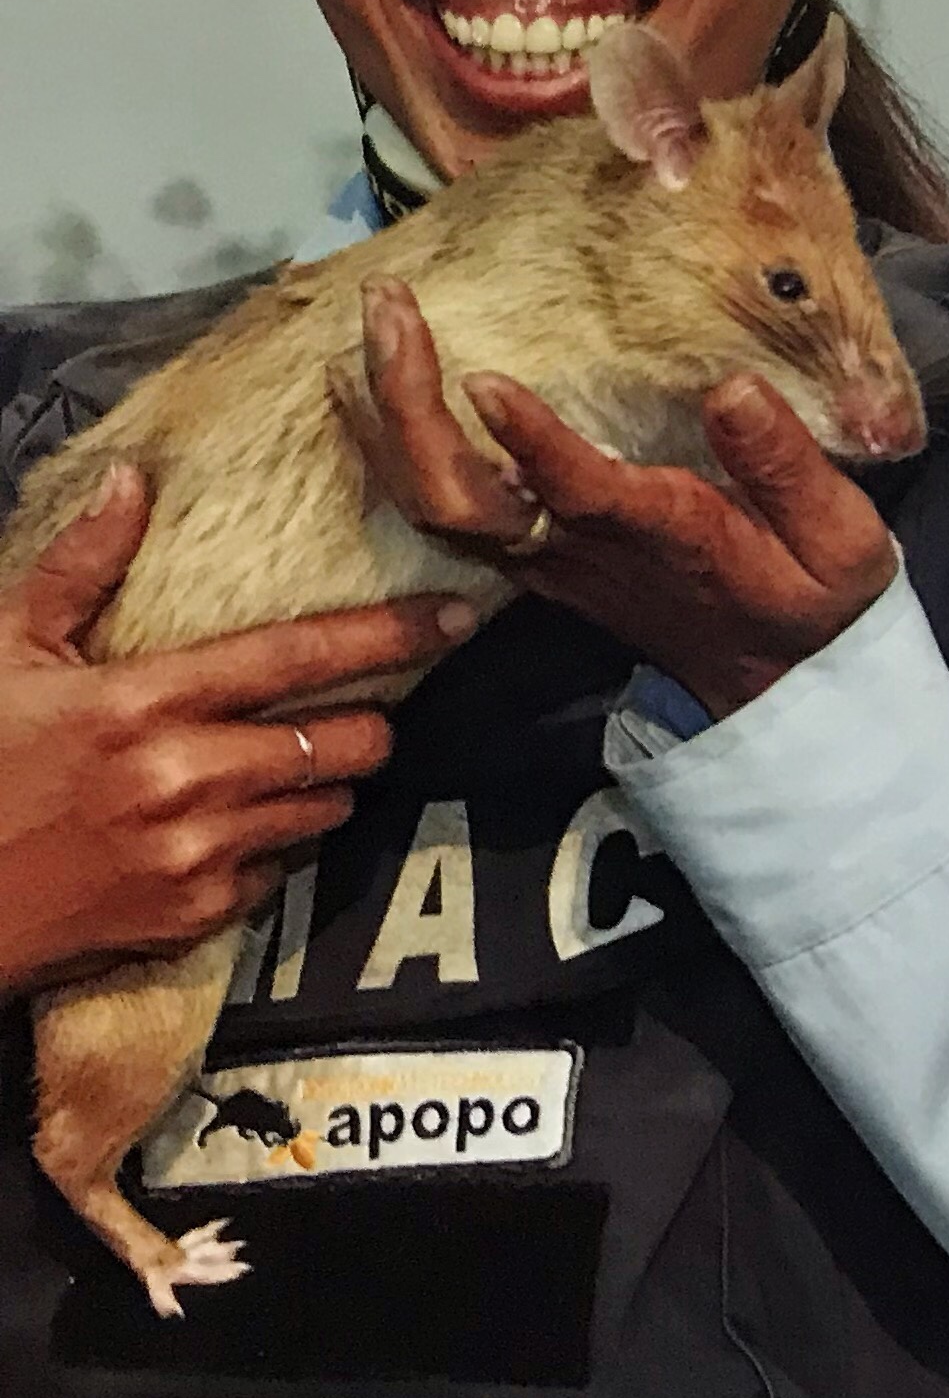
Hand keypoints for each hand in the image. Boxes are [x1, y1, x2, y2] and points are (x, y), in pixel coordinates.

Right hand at [0, 468, 473, 994]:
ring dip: (324, 786)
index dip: (389, 635)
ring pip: (326, 808)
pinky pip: (281, 869)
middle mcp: (183, 778)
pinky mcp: (195, 915)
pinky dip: (273, 846)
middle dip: (368, 724)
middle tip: (354, 714)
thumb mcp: (5, 656)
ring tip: (285, 769)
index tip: (455, 618)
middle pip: (345, 743)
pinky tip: (228, 828)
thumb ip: (77, 570)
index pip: (294, 658)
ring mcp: (195, 854)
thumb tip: (130, 481)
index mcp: (140, 704)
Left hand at [343, 279, 896, 719]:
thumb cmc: (813, 594)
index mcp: (662, 536)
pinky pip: (437, 509)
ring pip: (431, 506)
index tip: (482, 381)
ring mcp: (545, 560)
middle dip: (410, 406)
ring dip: (386, 418)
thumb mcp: (837, 537)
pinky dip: (392, 447)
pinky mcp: (532, 559)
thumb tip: (729, 387)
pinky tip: (373, 389)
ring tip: (370, 327)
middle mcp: (581, 551)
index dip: (530, 442)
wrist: (780, 682)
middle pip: (459, 500)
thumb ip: (784, 465)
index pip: (581, 492)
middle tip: (389, 309)